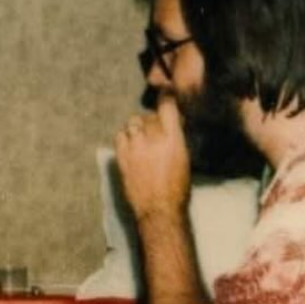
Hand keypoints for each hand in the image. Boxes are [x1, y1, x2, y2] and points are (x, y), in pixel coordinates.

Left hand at [115, 94, 190, 220]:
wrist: (159, 210)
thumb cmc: (177, 188)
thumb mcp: (184, 158)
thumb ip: (176, 138)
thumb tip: (172, 124)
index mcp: (173, 138)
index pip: (167, 105)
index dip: (165, 96)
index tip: (165, 93)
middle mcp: (153, 138)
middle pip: (149, 116)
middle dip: (153, 121)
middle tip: (155, 132)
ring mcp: (135, 147)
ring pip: (133, 123)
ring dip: (138, 128)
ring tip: (142, 139)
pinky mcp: (122, 156)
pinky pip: (120, 135)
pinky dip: (125, 137)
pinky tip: (131, 146)